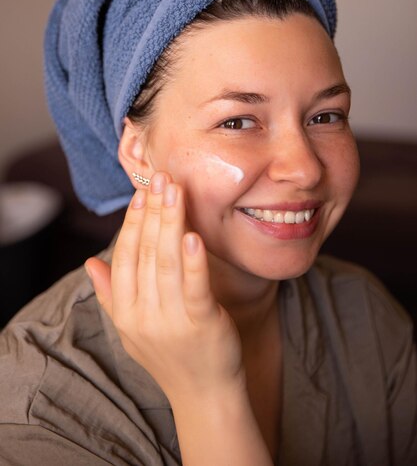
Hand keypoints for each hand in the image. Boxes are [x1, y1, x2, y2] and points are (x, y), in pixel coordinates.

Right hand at [85, 172, 244, 403]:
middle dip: (152, 212)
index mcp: (125, 313)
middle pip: (145, 254)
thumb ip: (111, 295)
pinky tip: (193, 235)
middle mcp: (143, 316)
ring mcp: (172, 321)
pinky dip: (194, 261)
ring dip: (170, 223)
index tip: (140, 194)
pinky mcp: (202, 324)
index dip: (132, 224)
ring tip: (174, 191)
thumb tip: (89, 263)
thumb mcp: (131, 329)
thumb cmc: (170, 357)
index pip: (124, 259)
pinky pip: (195, 288)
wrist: (203, 396)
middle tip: (159, 178)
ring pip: (167, 263)